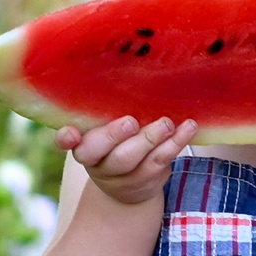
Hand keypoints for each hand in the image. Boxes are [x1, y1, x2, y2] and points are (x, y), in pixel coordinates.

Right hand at [60, 115, 195, 205]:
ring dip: (151, 138)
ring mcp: (122, 175)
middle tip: (131, 121)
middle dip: (114, 136)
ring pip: (133, 159)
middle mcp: (97, 163)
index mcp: (82, 144)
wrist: (129, 188)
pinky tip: (188, 127)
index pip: (67, 142)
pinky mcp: (147, 179)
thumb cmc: (115, 145)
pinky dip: (176, 142)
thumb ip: (105, 112)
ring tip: (166, 122)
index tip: (70, 133)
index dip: (66, 139)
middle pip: (99, 152)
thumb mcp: (104, 131)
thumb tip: (125, 66)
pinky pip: (161, 161)